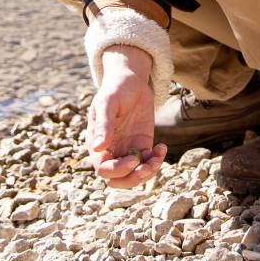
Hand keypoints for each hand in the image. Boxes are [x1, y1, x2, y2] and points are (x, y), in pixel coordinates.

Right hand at [86, 47, 166, 187]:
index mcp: (97, 144)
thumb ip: (103, 125)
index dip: (118, 170)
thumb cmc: (115, 89)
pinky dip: (156, 161)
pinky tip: (161, 147)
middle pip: (118, 180)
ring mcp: (127, 150)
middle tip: (147, 166)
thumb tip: (97, 148)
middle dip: (133, 179)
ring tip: (157, 157)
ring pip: (134, 176)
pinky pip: (148, 163)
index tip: (134, 160)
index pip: (104, 170)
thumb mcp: (108, 103)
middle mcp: (111, 151)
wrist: (131, 80)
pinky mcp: (142, 145)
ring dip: (147, 173)